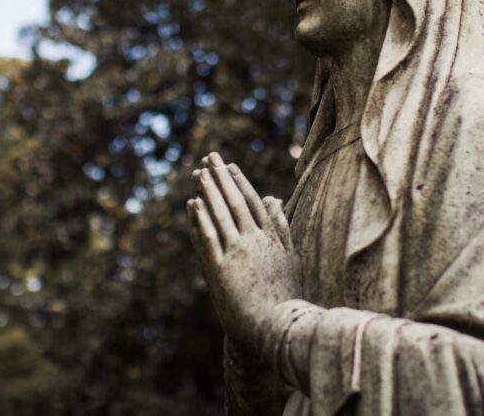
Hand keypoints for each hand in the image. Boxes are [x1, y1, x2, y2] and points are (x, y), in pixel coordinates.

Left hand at [188, 152, 300, 355]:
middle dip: (220, 178)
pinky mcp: (219, 268)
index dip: (239, 181)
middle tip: (210, 158)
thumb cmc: (286, 295)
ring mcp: (234, 253)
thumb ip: (280, 226)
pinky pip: (207, 237)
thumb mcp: (290, 256)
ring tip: (198, 173)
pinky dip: (199, 218)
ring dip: (207, 191)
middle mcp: (252, 240)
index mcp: (271, 237)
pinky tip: (193, 202)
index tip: (229, 166)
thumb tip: (271, 198)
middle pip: (232, 201)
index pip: (252, 201)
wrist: (274, 326)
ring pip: (218, 214)